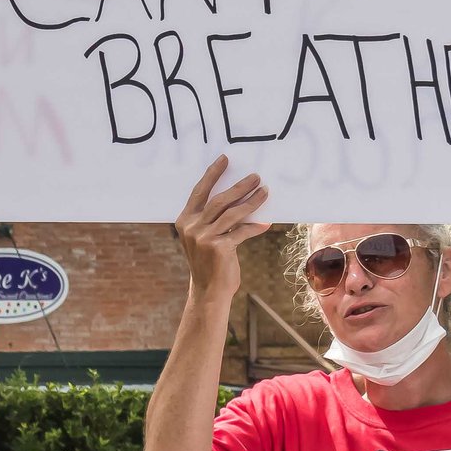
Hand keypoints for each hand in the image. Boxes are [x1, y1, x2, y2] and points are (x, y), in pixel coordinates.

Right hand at [173, 156, 270, 302]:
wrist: (208, 290)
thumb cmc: (209, 262)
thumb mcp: (204, 238)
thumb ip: (212, 220)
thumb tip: (237, 199)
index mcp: (184, 221)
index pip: (199, 192)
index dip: (212, 174)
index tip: (225, 159)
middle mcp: (192, 227)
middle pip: (219, 200)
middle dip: (239, 186)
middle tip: (255, 176)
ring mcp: (204, 237)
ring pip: (232, 213)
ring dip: (252, 201)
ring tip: (265, 191)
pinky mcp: (219, 248)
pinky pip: (241, 231)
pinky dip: (254, 226)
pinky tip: (266, 222)